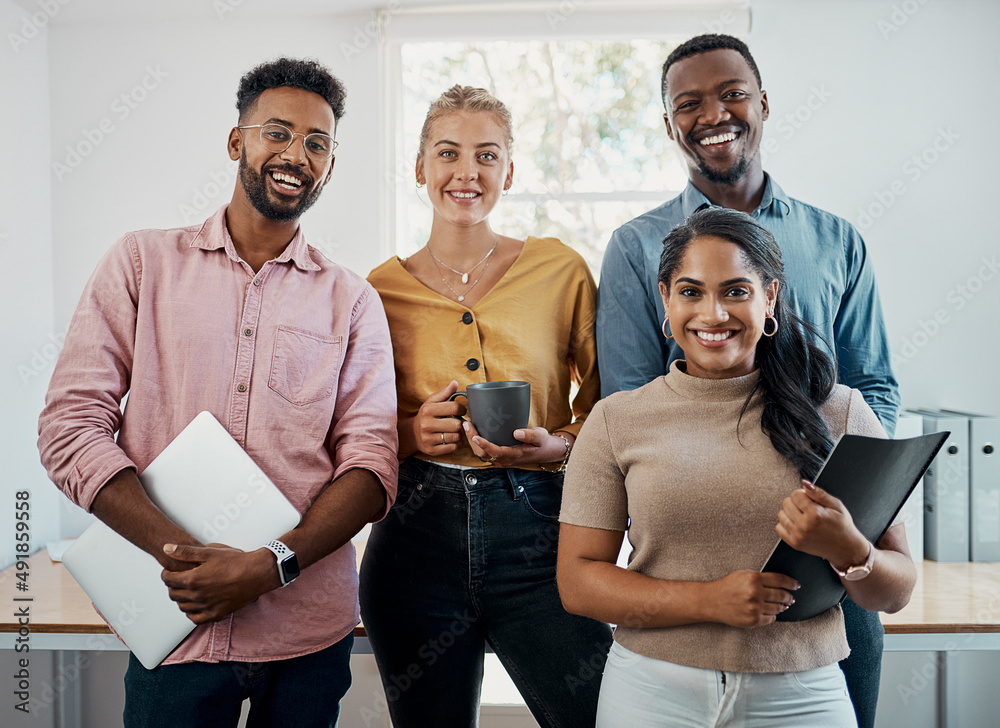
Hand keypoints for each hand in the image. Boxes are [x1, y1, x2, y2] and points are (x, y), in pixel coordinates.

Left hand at [160, 543, 279, 624]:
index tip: (169, 571)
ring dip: (181, 599)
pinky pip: (196, 619)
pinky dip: (191, 613)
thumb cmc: (235, 561)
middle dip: (172, 586)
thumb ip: (185, 551)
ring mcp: (206, 607)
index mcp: (193, 579)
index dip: (166, 574)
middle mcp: (197, 596)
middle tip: (178, 579)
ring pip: (183, 607)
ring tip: (187, 590)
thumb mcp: (210, 552)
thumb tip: (166, 548)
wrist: (257, 574)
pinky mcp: (216, 614)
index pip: (168, 580)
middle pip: (173, 594)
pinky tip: (196, 605)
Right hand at [409, 381, 465, 455]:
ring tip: (456, 430)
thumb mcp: (432, 402)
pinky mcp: (432, 450)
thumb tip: (455, 383)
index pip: (454, 407)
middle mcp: (427, 424)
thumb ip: (444, 393)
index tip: (461, 411)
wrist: (413, 434)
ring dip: (459, 434)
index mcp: (428, 410)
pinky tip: (452, 439)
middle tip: (459, 422)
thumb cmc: (426, 416)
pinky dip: (456, 444)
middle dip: (460, 423)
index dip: (462, 409)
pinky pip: (452, 447)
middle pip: (456, 424)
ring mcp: (429, 438)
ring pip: (455, 437)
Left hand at [464, 421, 568, 467]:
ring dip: (472, 442)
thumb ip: (530, 435)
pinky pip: (485, 453)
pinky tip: (473, 432)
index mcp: (514, 455)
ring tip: (467, 426)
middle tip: (467, 424)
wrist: (546, 452)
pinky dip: (477, 443)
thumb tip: (517, 432)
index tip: (475, 435)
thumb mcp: (540, 437)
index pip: (495, 452)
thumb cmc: (543, 443)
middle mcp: (505, 460)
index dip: (484, 445)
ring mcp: (502, 460)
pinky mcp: (500, 456)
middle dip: (472, 440)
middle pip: (483, 454)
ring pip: (482, 454)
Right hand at [705, 569, 799, 627]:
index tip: (797, 585)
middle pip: (782, 595)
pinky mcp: (753, 620)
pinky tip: (771, 612)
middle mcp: (756, 593)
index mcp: (754, 578)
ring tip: (783, 605)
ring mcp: (755, 608)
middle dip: (789, 597)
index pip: (780, 580)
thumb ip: (761, 576)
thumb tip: (781, 583)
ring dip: (782, 607)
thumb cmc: (728, 586)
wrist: (712, 601)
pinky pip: (771, 619)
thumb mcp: (743, 574)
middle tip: (791, 597)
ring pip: (778, 608)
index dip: (791, 583)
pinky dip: (773, 615)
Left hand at [775, 480, 869, 571]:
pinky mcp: (794, 544)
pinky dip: (786, 524)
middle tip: (808, 509)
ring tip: (803, 517)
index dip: (803, 495)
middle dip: (796, 503)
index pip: (795, 494)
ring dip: (790, 513)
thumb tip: (805, 483)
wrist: (845, 548)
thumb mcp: (836, 505)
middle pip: (786, 503)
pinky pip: (779, 527)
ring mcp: (798, 536)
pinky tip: (797, 525)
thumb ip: (819, 493)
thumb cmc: (842, 526)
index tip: (811, 501)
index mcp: (815, 514)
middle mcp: (804, 526)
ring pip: (781, 514)